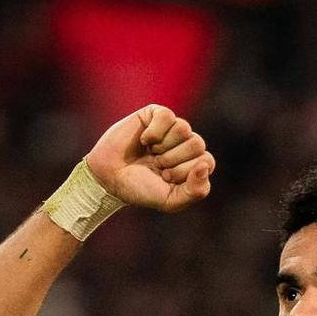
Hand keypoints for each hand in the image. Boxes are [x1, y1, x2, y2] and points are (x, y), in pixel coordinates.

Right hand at [84, 105, 214, 211]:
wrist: (109, 178)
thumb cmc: (140, 189)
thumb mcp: (171, 200)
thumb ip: (196, 191)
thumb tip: (204, 165)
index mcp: (193, 163)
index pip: (207, 161)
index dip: (185, 172)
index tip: (165, 178)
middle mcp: (185, 144)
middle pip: (197, 143)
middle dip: (173, 159)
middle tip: (157, 165)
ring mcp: (171, 128)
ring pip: (184, 128)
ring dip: (163, 146)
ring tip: (150, 153)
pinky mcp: (154, 115)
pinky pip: (167, 116)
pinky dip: (154, 132)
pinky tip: (144, 141)